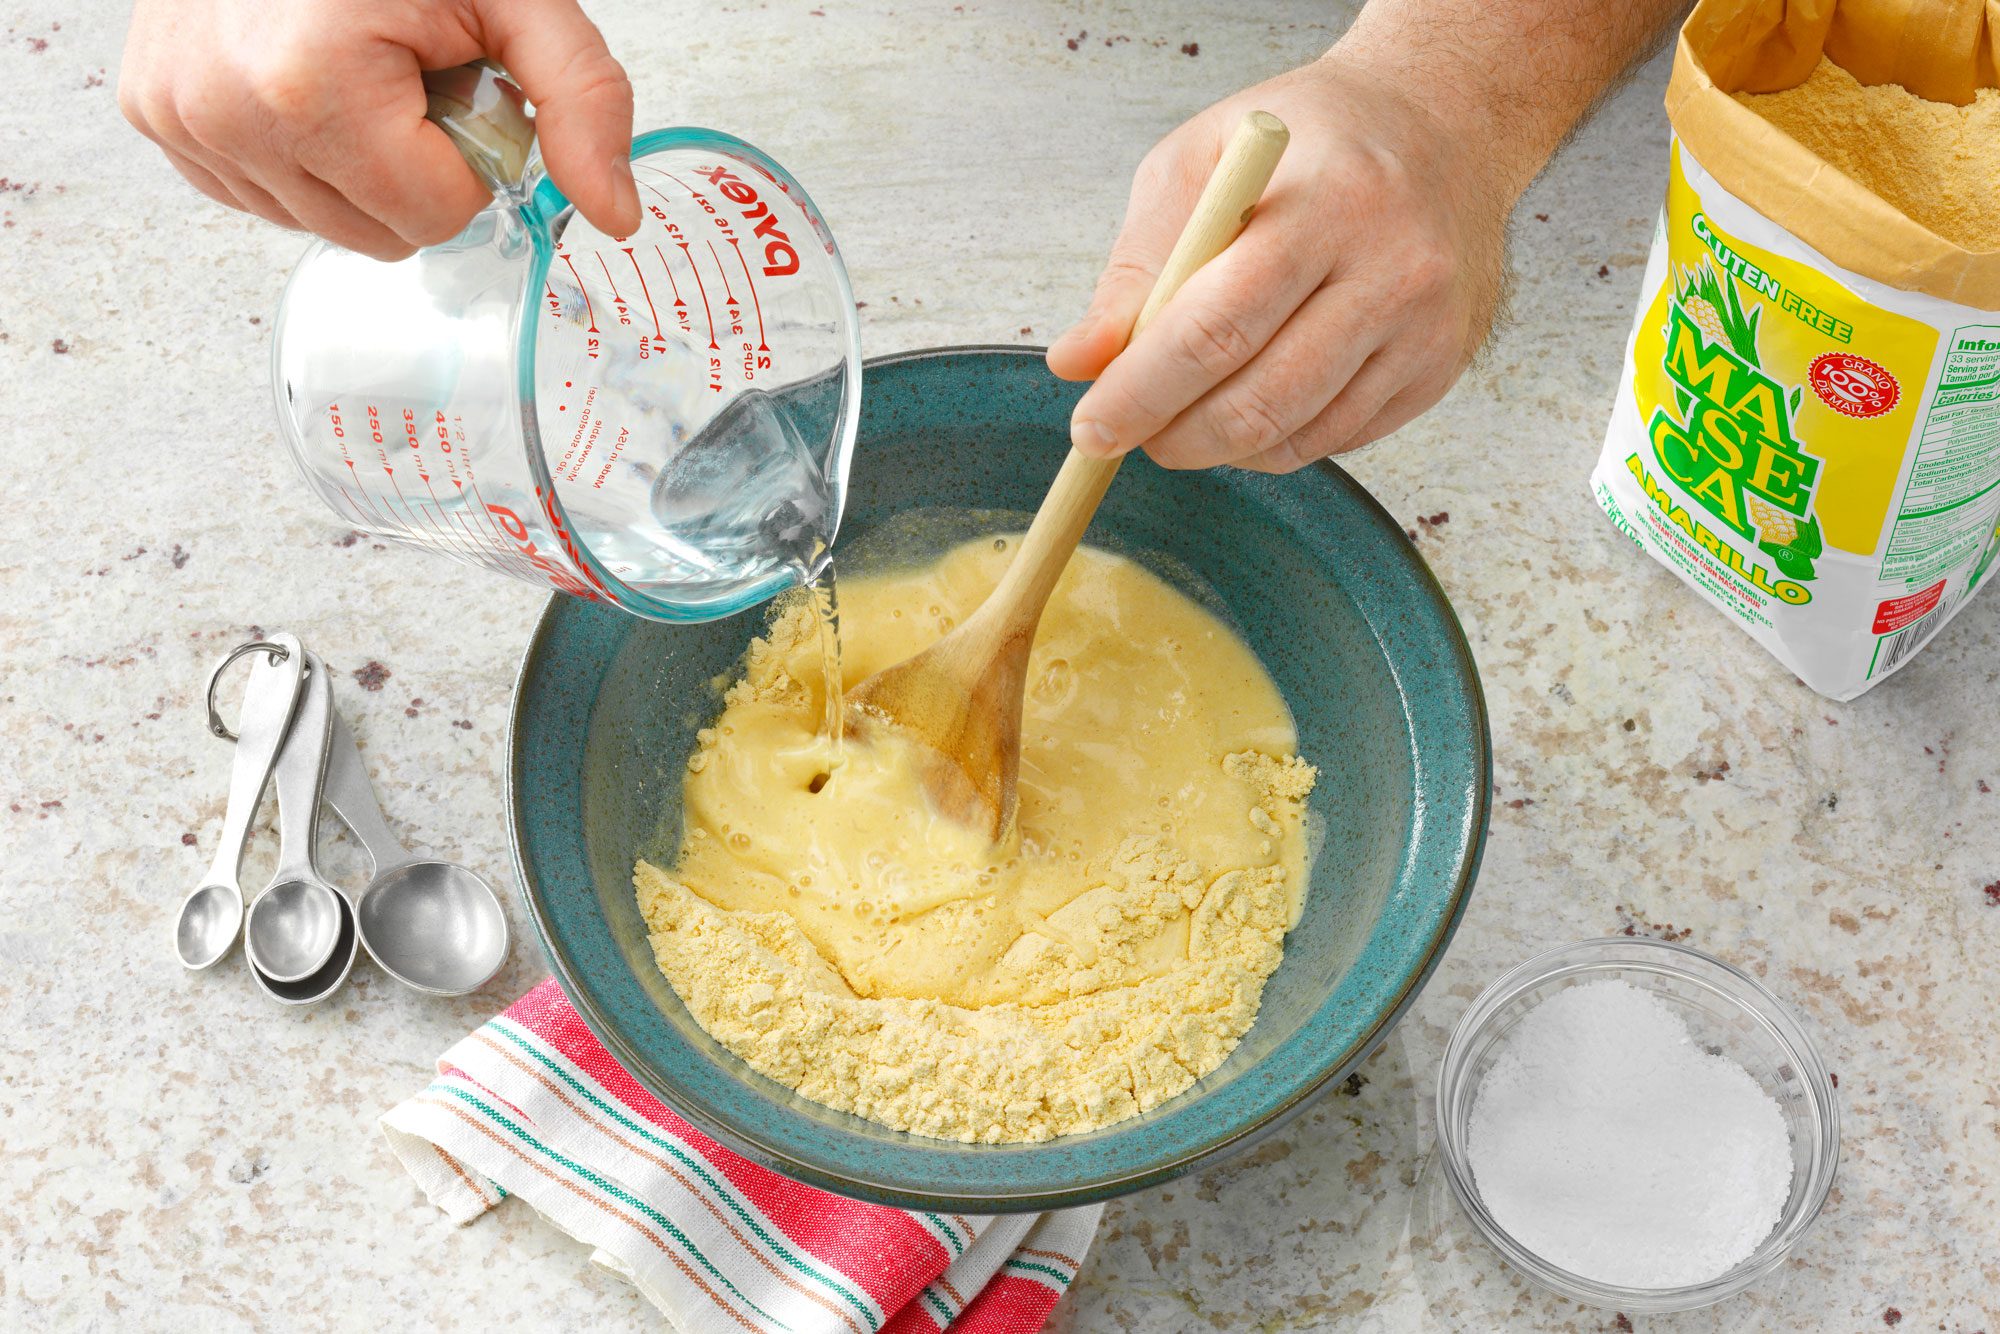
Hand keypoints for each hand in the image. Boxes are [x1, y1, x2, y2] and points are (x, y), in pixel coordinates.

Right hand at [119, 0, 641, 259]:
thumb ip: (581, 99)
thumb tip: (617, 215)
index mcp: (310, 87)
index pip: (436, 216)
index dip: (466, 153)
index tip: (451, 76)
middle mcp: (225, 113)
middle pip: (380, 235)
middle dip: (414, 166)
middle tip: (406, 68)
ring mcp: (178, 118)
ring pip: (323, 225)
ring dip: (358, 163)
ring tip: (355, 64)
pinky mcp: (154, 116)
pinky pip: (264, 195)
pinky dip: (301, 153)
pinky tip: (310, 79)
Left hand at [1046, 51, 1517, 472]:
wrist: (1441, 125)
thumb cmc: (1304, 141)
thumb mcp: (1201, 162)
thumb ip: (1136, 265)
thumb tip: (1076, 363)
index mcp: (1330, 200)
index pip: (1217, 327)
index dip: (1143, 391)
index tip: (1091, 427)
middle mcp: (1395, 269)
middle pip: (1259, 398)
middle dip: (1172, 435)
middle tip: (1124, 436)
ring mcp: (1426, 328)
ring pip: (1295, 435)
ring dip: (1216, 447)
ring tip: (1177, 418)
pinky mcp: (1439, 369)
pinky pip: (1333, 440)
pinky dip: (1271, 442)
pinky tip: (1245, 404)